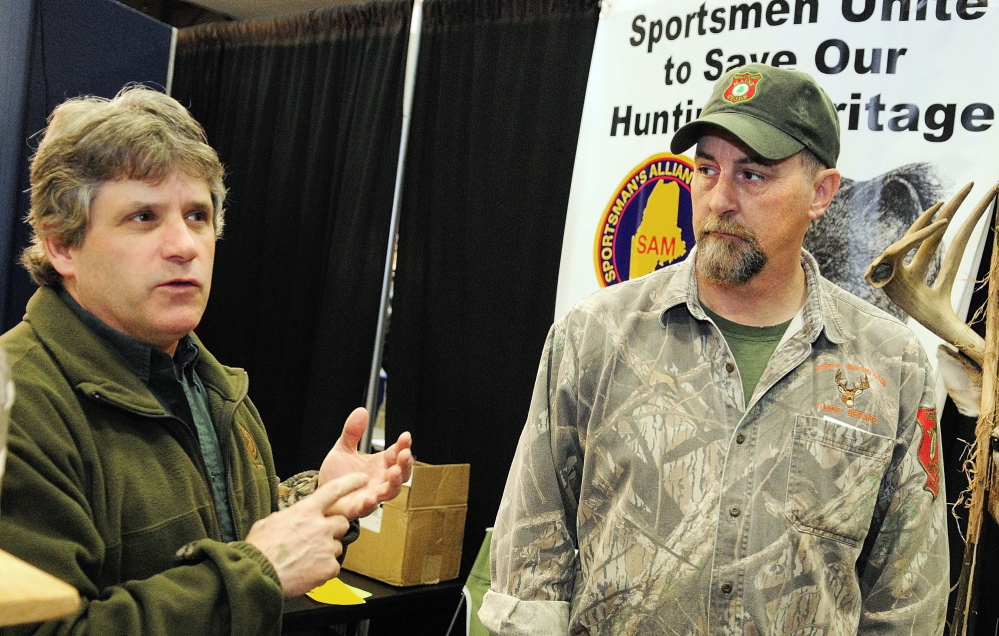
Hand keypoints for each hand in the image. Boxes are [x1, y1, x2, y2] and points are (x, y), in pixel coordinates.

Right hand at [245, 472, 371, 597]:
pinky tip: (308, 571)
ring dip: (327, 551)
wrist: (258, 574)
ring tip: (306, 558)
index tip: (361, 480)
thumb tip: (291, 518)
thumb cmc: (260, 549)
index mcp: (306, 511)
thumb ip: (288, 517)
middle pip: (342, 523)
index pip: (334, 490)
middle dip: (333, 530)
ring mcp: (326, 547)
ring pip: (338, 546)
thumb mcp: (270, 522)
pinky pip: (334, 566)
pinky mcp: (329, 567)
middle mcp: (320, 526)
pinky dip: (323, 570)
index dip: (350, 483)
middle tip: (316, 540)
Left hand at [318, 407, 413, 518]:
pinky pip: (368, 508)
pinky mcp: (358, 508)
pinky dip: (371, 504)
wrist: (322, 495)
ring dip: (395, 483)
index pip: (397, 453)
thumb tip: (361, 411)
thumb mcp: (343, 449)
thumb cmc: (337, 475)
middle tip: (405, 454)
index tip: (406, 436)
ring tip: (394, 472)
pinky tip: (372, 497)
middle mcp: (380, 480)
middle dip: (406, 465)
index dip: (404, 445)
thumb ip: (352, 432)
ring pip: (391, 491)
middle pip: (401, 474)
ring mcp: (372, 495)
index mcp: (380, 464)